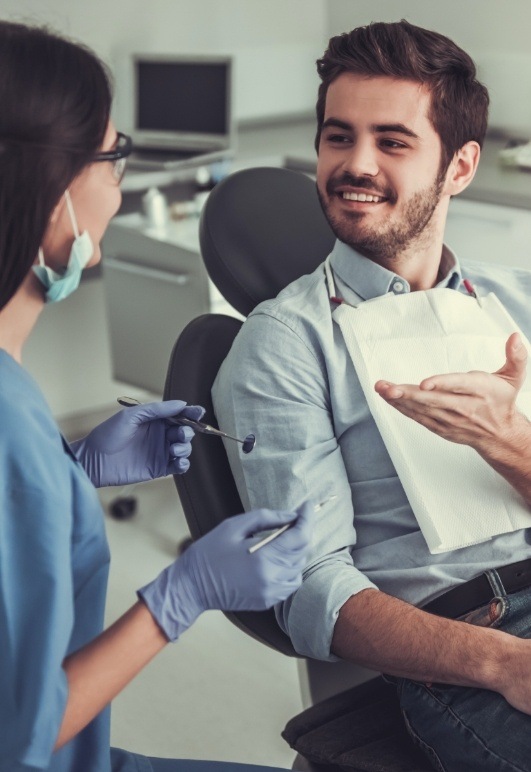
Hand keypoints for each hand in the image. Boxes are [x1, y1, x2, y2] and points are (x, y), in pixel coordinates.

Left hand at [71, 400, 204, 486]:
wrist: (94, 460)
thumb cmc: (108, 434)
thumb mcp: (132, 416)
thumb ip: (157, 410)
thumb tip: (182, 404)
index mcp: (155, 420)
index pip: (178, 415)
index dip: (191, 413)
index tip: (199, 412)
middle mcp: (160, 435)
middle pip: (185, 431)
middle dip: (188, 431)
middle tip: (180, 434)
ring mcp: (160, 452)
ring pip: (184, 448)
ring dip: (185, 448)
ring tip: (174, 449)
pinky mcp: (158, 469)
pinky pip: (178, 466)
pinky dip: (183, 464)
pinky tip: (178, 462)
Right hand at [138, 502, 313, 640]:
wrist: (191, 586)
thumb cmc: (209, 553)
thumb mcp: (234, 526)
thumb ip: (266, 518)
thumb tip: (290, 515)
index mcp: (264, 559)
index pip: (300, 537)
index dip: (307, 519)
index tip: (306, 507)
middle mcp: (272, 579)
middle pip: (302, 552)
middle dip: (301, 532)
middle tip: (292, 518)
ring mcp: (271, 593)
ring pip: (298, 568)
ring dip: (295, 551)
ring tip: (280, 540)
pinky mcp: (267, 602)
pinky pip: (289, 582)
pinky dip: (288, 568)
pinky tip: (273, 558)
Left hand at [374, 333, 527, 452]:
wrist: (500, 435)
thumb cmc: (501, 401)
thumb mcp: (514, 378)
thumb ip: (516, 357)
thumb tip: (515, 337)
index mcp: (481, 391)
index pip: (459, 386)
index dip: (441, 384)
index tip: (424, 383)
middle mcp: (464, 407)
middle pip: (433, 400)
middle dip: (408, 394)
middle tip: (388, 387)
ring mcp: (450, 420)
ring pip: (422, 410)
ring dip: (399, 400)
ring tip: (382, 389)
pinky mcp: (440, 427)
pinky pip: (418, 418)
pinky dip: (402, 408)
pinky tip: (389, 398)